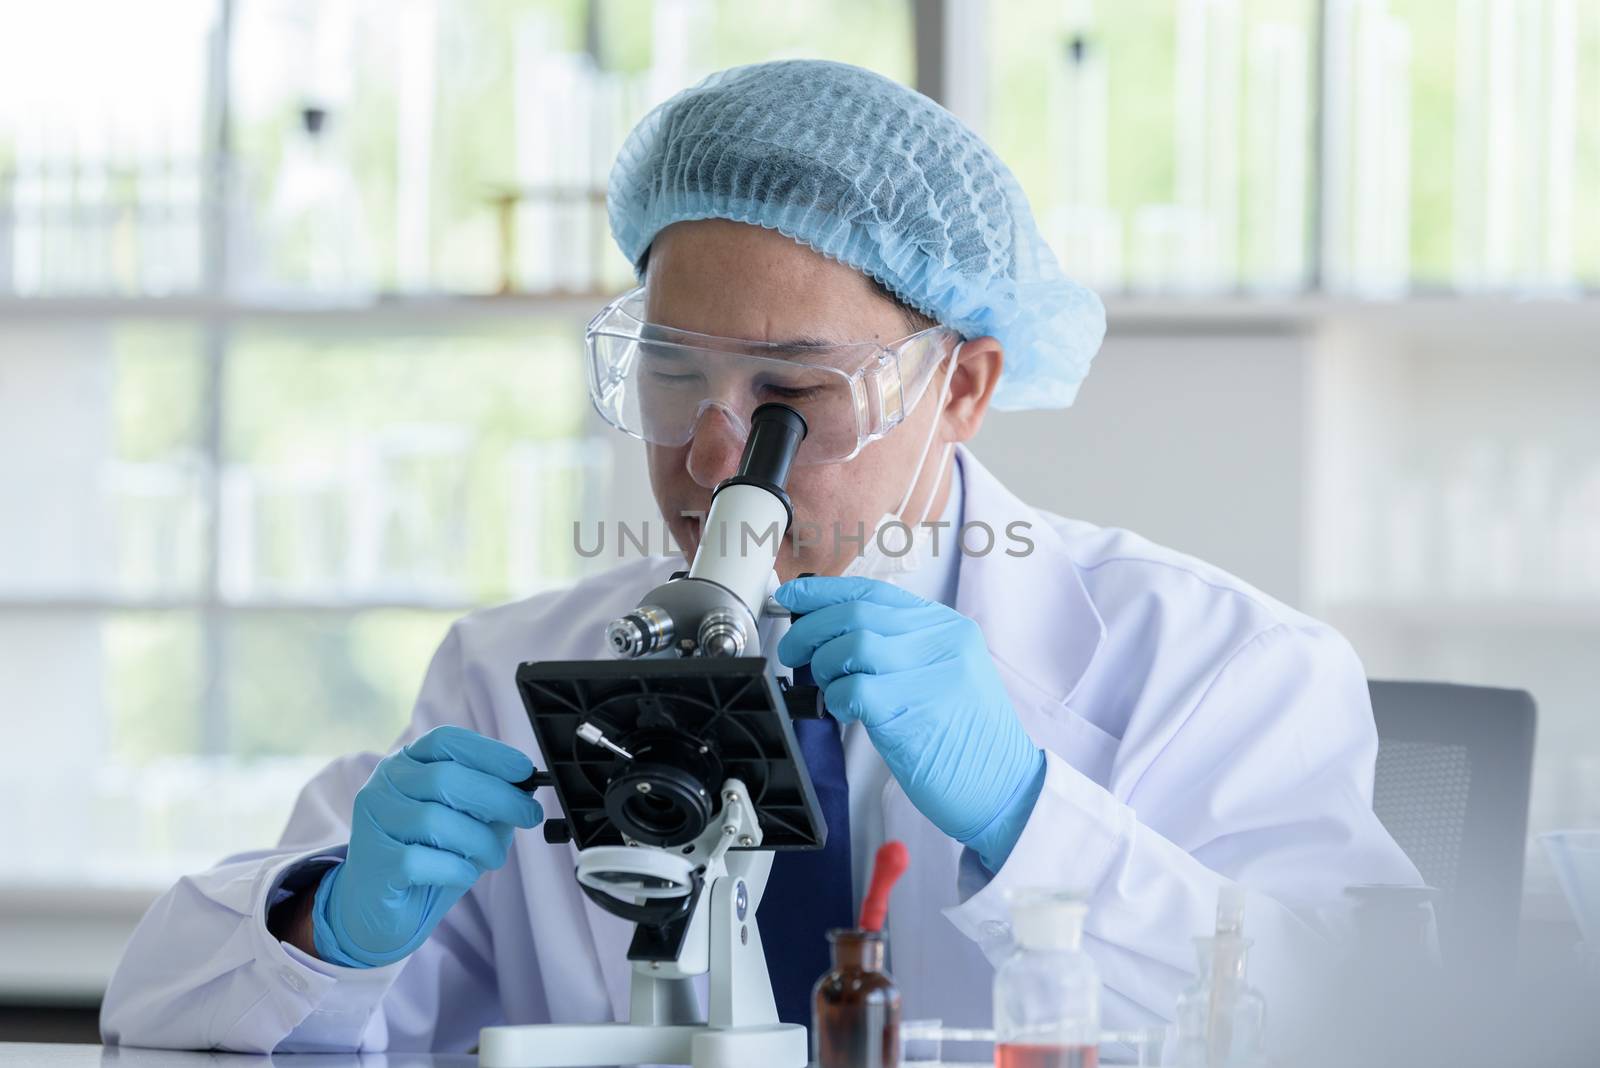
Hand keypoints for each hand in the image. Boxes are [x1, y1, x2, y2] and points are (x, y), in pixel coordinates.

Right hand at [312, 725, 544, 967]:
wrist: (381, 909)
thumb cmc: (429, 858)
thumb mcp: (465, 823)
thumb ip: (488, 803)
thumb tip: (524, 792)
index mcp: (406, 764)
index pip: (446, 741)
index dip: (489, 753)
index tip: (524, 770)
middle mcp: (383, 785)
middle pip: (446, 778)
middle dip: (498, 797)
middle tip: (528, 815)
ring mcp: (373, 821)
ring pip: (435, 820)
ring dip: (480, 840)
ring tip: (494, 856)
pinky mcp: (374, 861)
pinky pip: (422, 860)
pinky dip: (455, 868)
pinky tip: (463, 874)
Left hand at [775, 576, 1045, 871]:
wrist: (1005, 789)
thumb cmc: (965, 738)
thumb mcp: (942, 674)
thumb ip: (899, 647)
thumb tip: (832, 634)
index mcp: (947, 628)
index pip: (874, 592)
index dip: (825, 593)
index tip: (792, 597)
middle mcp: (943, 642)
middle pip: (856, 614)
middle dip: (810, 630)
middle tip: (794, 652)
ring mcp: (931, 674)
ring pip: (851, 646)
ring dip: (824, 668)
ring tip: (830, 689)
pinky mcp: (913, 712)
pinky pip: (853, 690)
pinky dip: (835, 700)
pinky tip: (845, 713)